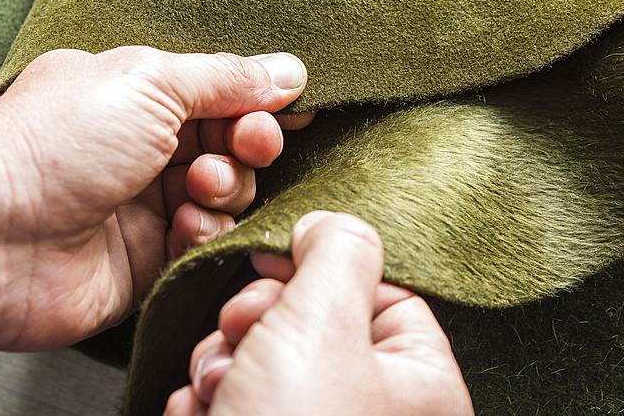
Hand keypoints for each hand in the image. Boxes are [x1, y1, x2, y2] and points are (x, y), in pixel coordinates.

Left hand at [0, 47, 310, 354]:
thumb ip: (226, 78)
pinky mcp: (149, 256)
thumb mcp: (149, 82)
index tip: (290, 108)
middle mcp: (143, 145)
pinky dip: (205, 230)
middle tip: (248, 144)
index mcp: (135, 93)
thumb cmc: (55, 143)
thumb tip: (288, 69)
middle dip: (250, 142)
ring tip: (198, 187)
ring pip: (228, 193)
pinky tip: (185, 223)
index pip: (220, 93)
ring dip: (227, 186)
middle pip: (233, 144)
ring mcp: (146, 203)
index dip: (258, 101)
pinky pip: (206, 240)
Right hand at [165, 211, 473, 415]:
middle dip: (256, 324)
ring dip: (221, 367)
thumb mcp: (323, 323)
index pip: (380, 292)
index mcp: (419, 385)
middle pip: (308, 325)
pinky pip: (229, 409)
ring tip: (216, 394)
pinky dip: (205, 411)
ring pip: (259, 365)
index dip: (321, 271)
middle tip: (241, 336)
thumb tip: (331, 225)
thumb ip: (338, 252)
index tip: (276, 262)